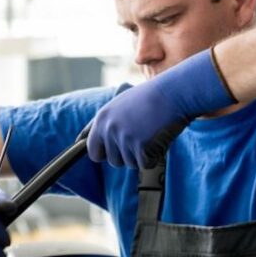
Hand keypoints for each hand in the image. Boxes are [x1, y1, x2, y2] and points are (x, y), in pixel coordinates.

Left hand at [88, 48, 235, 167]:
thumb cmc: (150, 98)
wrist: (173, 92)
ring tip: (151, 133)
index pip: (92, 150)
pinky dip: (154, 156)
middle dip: (127, 156)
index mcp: (102, 119)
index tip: (114, 151)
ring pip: (130, 163)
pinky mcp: (141, 147)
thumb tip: (82, 139)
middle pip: (113, 161)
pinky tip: (158, 138)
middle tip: (141, 138)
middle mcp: (110, 130)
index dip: (105, 153)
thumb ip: (105, 124)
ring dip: (142, 154)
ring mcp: (125, 139)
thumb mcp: (119, 105)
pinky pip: (145, 164)